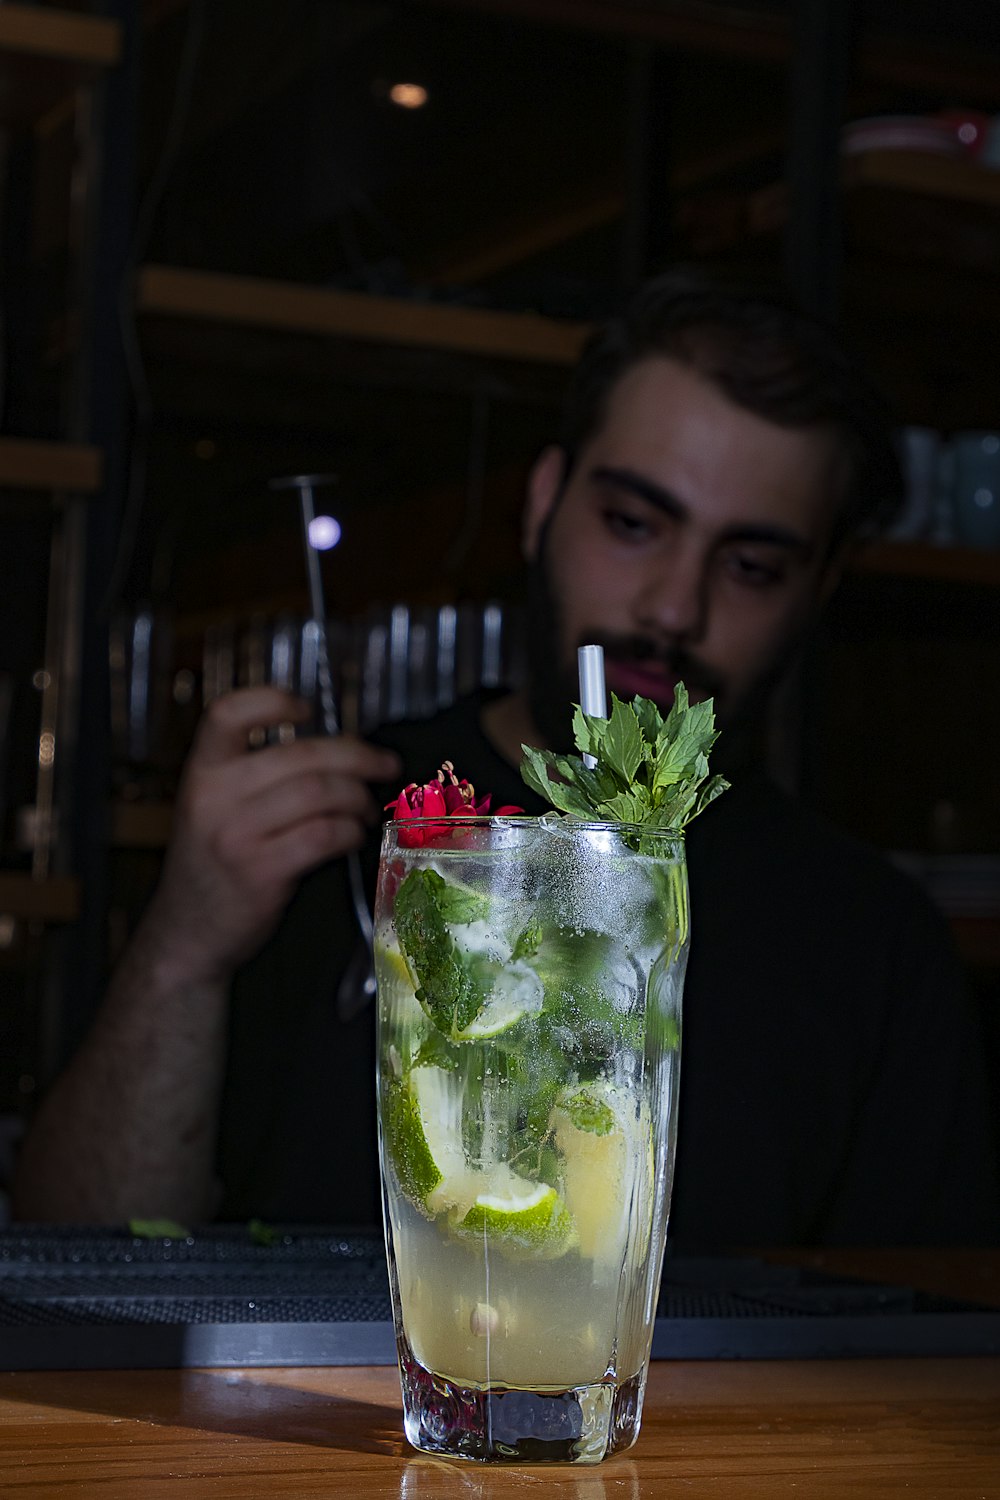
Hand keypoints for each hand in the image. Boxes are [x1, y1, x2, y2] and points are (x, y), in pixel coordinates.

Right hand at [138, 687, 400, 987]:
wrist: (186, 934)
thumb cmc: (212, 866)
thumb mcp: (211, 809)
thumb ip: (254, 778)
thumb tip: (335, 753)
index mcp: (201, 772)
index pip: (228, 714)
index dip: (272, 700)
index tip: (307, 709)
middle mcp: (213, 797)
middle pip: (302, 755)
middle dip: (358, 755)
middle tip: (385, 764)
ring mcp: (236, 835)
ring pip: (321, 793)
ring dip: (358, 798)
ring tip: (366, 808)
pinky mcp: (262, 871)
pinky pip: (325, 834)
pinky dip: (350, 831)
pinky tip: (353, 835)